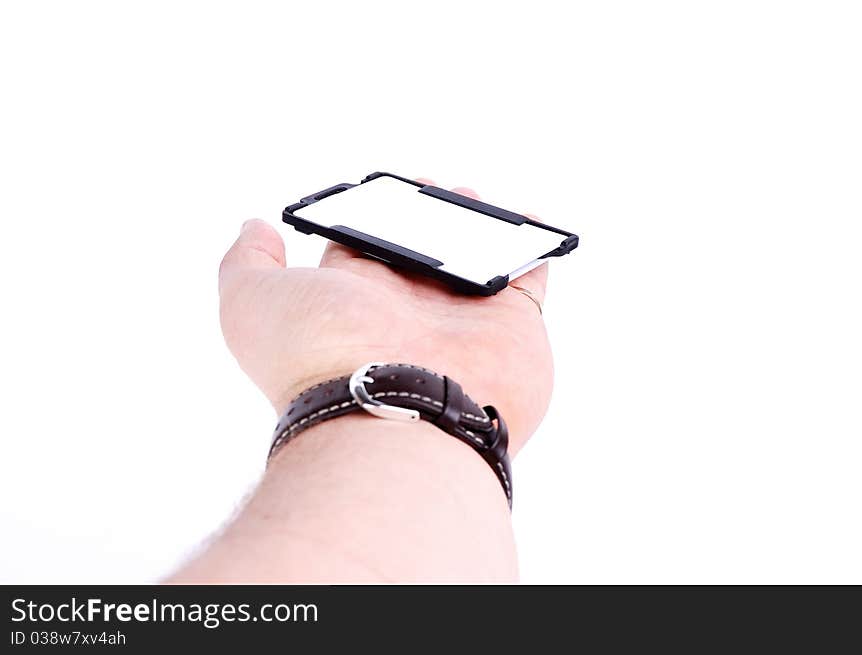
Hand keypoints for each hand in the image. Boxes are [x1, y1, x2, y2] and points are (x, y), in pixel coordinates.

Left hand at [218, 182, 552, 454]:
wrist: (394, 416)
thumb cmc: (320, 361)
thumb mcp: (252, 304)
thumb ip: (246, 263)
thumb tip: (256, 227)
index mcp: (353, 301)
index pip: (365, 246)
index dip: (375, 215)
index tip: (388, 188)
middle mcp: (408, 311)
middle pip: (423, 252)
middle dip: (428, 218)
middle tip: (436, 187)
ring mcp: (462, 319)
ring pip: (474, 261)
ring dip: (477, 228)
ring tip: (474, 198)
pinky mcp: (513, 326)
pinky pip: (528, 277)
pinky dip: (534, 250)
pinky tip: (530, 225)